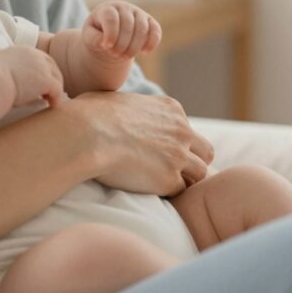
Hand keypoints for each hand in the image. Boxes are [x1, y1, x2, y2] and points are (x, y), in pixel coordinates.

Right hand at [0, 46, 64, 107]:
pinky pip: (58, 90)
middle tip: (49, 92)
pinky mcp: (46, 80)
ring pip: (57, 78)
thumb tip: (9, 78)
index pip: (40, 57)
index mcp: (22, 50)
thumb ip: (9, 68)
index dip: (43, 70)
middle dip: (52, 78)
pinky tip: (52, 106)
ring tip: (50, 100)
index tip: (40, 82)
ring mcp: (42, 67)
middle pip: (52, 65)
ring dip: (55, 89)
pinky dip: (56, 99)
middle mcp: (35, 55)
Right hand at [62, 91, 213, 195]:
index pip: (187, 130)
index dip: (176, 143)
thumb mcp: (116, 99)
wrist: (86, 134)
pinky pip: (179, 191)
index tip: (160, 152)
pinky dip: (167, 193)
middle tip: (170, 171)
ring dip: (184, 180)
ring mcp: (178, 155)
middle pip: (205, 151)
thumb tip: (108, 110)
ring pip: (200, 173)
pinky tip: (149, 191)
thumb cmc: (89, 114)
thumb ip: (126, 107)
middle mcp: (181, 130)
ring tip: (160, 185)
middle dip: (193, 162)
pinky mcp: (169, 179)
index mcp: (170, 109)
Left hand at [82, 1, 161, 60]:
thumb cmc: (97, 34)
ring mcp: (139, 13)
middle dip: (122, 44)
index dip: (110, 34)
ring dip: (135, 46)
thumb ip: (93, 39)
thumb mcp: (89, 37)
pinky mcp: (150, 22)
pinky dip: (152, 42)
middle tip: (115, 55)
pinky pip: (156, 30)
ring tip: (125, 57)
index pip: (111, 18)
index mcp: (107, 8)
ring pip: (142, 28)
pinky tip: (144, 52)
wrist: (110, 35)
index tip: (106, 47)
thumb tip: (104, 43)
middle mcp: (124, 8)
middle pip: (128, 25)